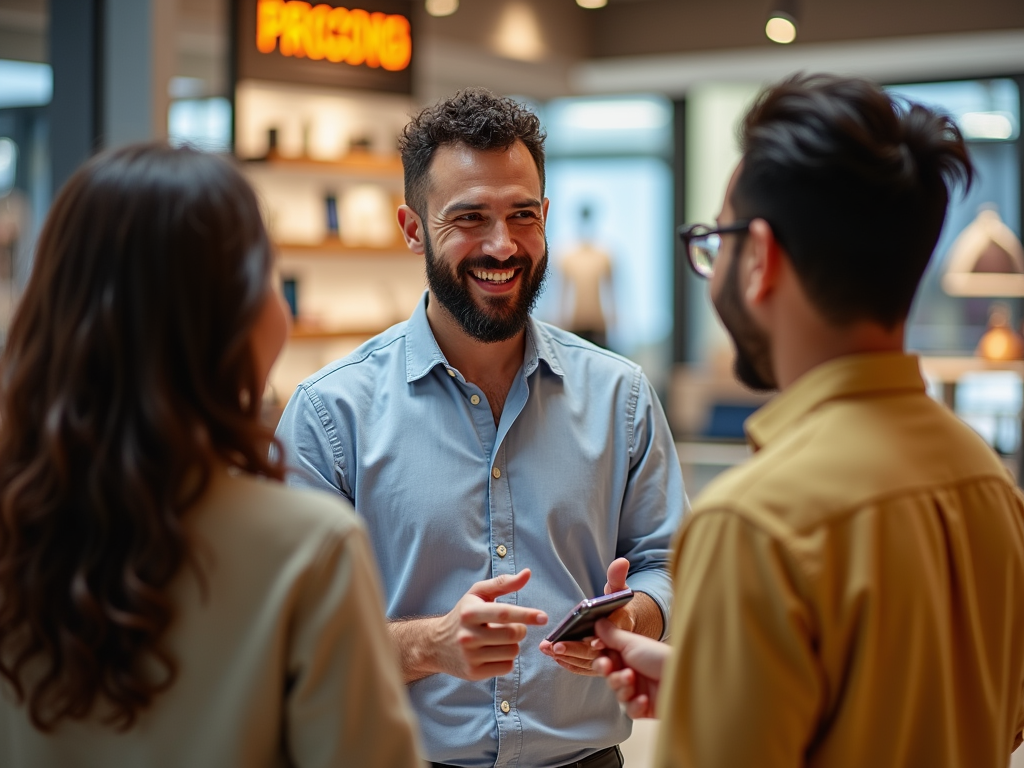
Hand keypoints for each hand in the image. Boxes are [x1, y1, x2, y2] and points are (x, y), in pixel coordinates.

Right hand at [432, 569, 547, 680]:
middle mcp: (468, 635)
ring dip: (512, 645)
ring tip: (498, 640)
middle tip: (511, 627)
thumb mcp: (477, 594)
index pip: (503, 613)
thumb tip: (527, 574)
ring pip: (512, 652)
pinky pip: (506, 667)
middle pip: (513, 635)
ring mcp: (470, 656)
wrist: (435, 644)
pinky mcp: (473, 673)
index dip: (526, 614)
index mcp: (470, 612)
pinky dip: (506, 659)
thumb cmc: (463, 615)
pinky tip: (493, 653)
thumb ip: (503, 583)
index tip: (543, 617)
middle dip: (519, 629)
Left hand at [538, 557, 635, 675]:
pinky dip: (569, 663)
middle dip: (576, 650)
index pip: (615, 634)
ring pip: (588, 662)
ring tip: (547, 650)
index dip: (604, 639)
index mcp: (623, 625)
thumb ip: (617, 577)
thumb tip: (621, 561)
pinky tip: (554, 657)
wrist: (624, 624)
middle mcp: (617, 645)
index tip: (592, 642)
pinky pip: (584, 667)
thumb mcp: (619, 589)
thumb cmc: (617, 604)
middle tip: (556, 647)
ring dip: (567, 658)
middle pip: (597, 652)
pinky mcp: (598, 664)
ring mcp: (608, 658)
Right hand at [591, 618, 669, 718]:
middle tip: (611, 668)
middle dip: (610, 674)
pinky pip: (630, 711)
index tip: (600, 655)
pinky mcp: (644, 708)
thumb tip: (597, 621)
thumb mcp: (633, 642)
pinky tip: (644, 698)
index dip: (601, 660)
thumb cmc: (660, 657)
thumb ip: (612, 635)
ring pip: (617, 694)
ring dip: (622, 687)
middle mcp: (633, 673)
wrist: (684, 678)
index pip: (606, 660)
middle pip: (609, 678)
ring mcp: (639, 691)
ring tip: (632, 680)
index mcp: (629, 656)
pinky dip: (635, 705)